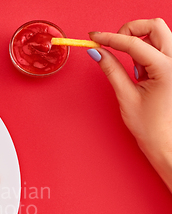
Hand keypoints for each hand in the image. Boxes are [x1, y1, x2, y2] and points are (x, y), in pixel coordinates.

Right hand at [87, 19, 171, 189]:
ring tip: (134, 71)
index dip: (110, 38)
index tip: (95, 37)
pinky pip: (161, 47)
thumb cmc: (149, 125)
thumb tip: (97, 53)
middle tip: (115, 45)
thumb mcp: (126, 96)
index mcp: (167, 69)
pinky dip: (147, 53)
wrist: (165, 141)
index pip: (134, 44)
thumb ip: (112, 70)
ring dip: (140, 44)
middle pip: (155, 26)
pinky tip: (143, 74)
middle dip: (131, 30)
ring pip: (159, 34)